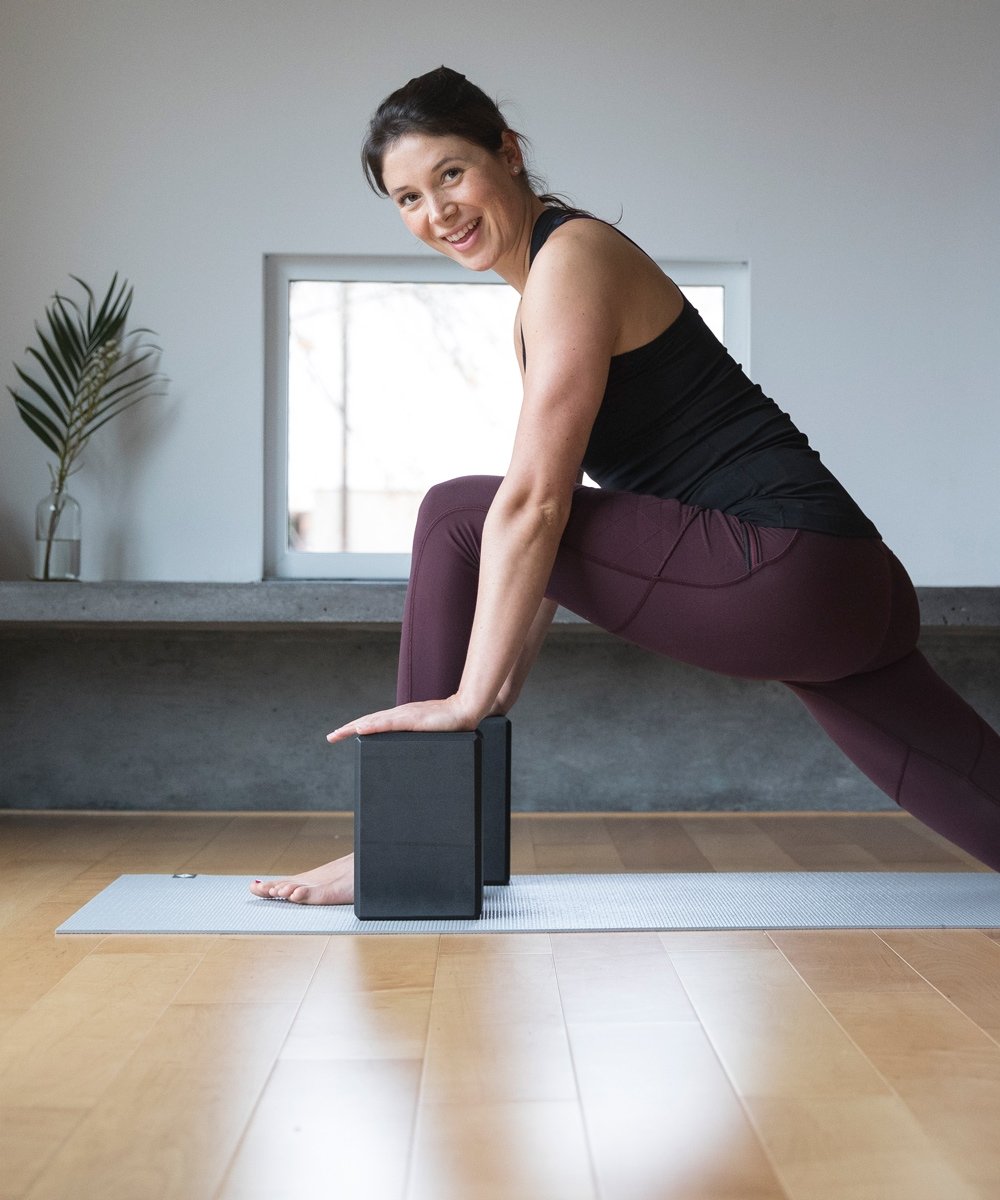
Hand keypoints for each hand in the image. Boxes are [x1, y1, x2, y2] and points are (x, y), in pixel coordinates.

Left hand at [326, 695, 481, 744]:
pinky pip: (388, 723)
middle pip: (369, 720)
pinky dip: (372, 725)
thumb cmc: (452, 724)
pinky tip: (360, 729)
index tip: (342, 734)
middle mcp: (401, 714)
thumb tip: (411, 753)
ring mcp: (406, 716)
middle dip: (348, 728)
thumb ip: (419, 739)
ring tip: (338, 733)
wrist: (467, 711)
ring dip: (354, 727)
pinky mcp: (412, 719)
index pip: (375, 722)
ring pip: (374, 720)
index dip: (358, 727)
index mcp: (403, 718)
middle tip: (331, 737)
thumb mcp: (430, 735)